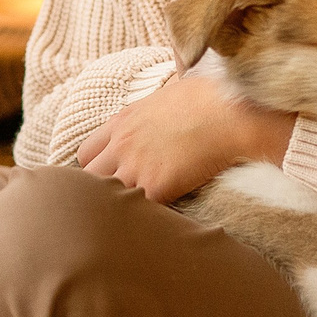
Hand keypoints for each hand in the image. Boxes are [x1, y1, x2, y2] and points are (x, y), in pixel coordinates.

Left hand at [78, 68, 294, 202]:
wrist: (231, 114)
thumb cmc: (210, 98)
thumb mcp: (168, 95)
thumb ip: (151, 112)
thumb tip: (162, 112)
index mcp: (123, 122)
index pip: (86, 153)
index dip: (97, 167)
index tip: (111, 176)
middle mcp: (122, 145)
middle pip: (89, 178)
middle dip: (101, 190)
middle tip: (121, 201)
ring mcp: (136, 167)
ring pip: (109, 198)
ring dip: (122, 207)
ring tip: (136, 217)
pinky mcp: (156, 187)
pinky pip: (139, 211)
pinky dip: (146, 218)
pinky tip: (157, 222)